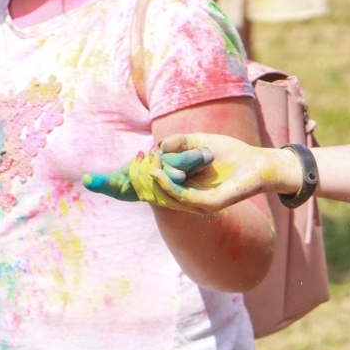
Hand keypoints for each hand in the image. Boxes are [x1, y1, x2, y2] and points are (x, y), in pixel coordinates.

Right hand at [87, 133, 301, 214]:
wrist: (260, 164)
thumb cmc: (230, 154)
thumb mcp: (198, 143)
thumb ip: (177, 145)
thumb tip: (158, 148)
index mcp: (177, 185)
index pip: (142, 188)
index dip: (117, 184)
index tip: (89, 180)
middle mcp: (182, 199)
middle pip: (145, 197)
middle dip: (119, 188)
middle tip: (95, 179)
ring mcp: (194, 205)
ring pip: (163, 197)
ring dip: (149, 181)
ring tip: (139, 166)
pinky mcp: (209, 206)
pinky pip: (184, 198)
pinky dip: (170, 186)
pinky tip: (159, 173)